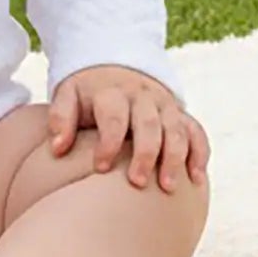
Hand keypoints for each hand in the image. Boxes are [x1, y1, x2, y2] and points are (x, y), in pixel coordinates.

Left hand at [47, 66, 208, 190]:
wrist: (116, 69)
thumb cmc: (88, 94)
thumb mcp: (68, 95)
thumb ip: (60, 118)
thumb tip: (57, 148)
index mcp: (112, 93)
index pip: (114, 117)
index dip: (109, 142)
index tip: (101, 167)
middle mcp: (142, 97)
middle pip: (149, 124)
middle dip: (145, 153)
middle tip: (137, 183)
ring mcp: (165, 106)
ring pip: (176, 129)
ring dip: (174, 157)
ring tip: (168, 187)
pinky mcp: (180, 115)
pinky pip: (196, 132)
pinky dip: (199, 153)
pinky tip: (196, 179)